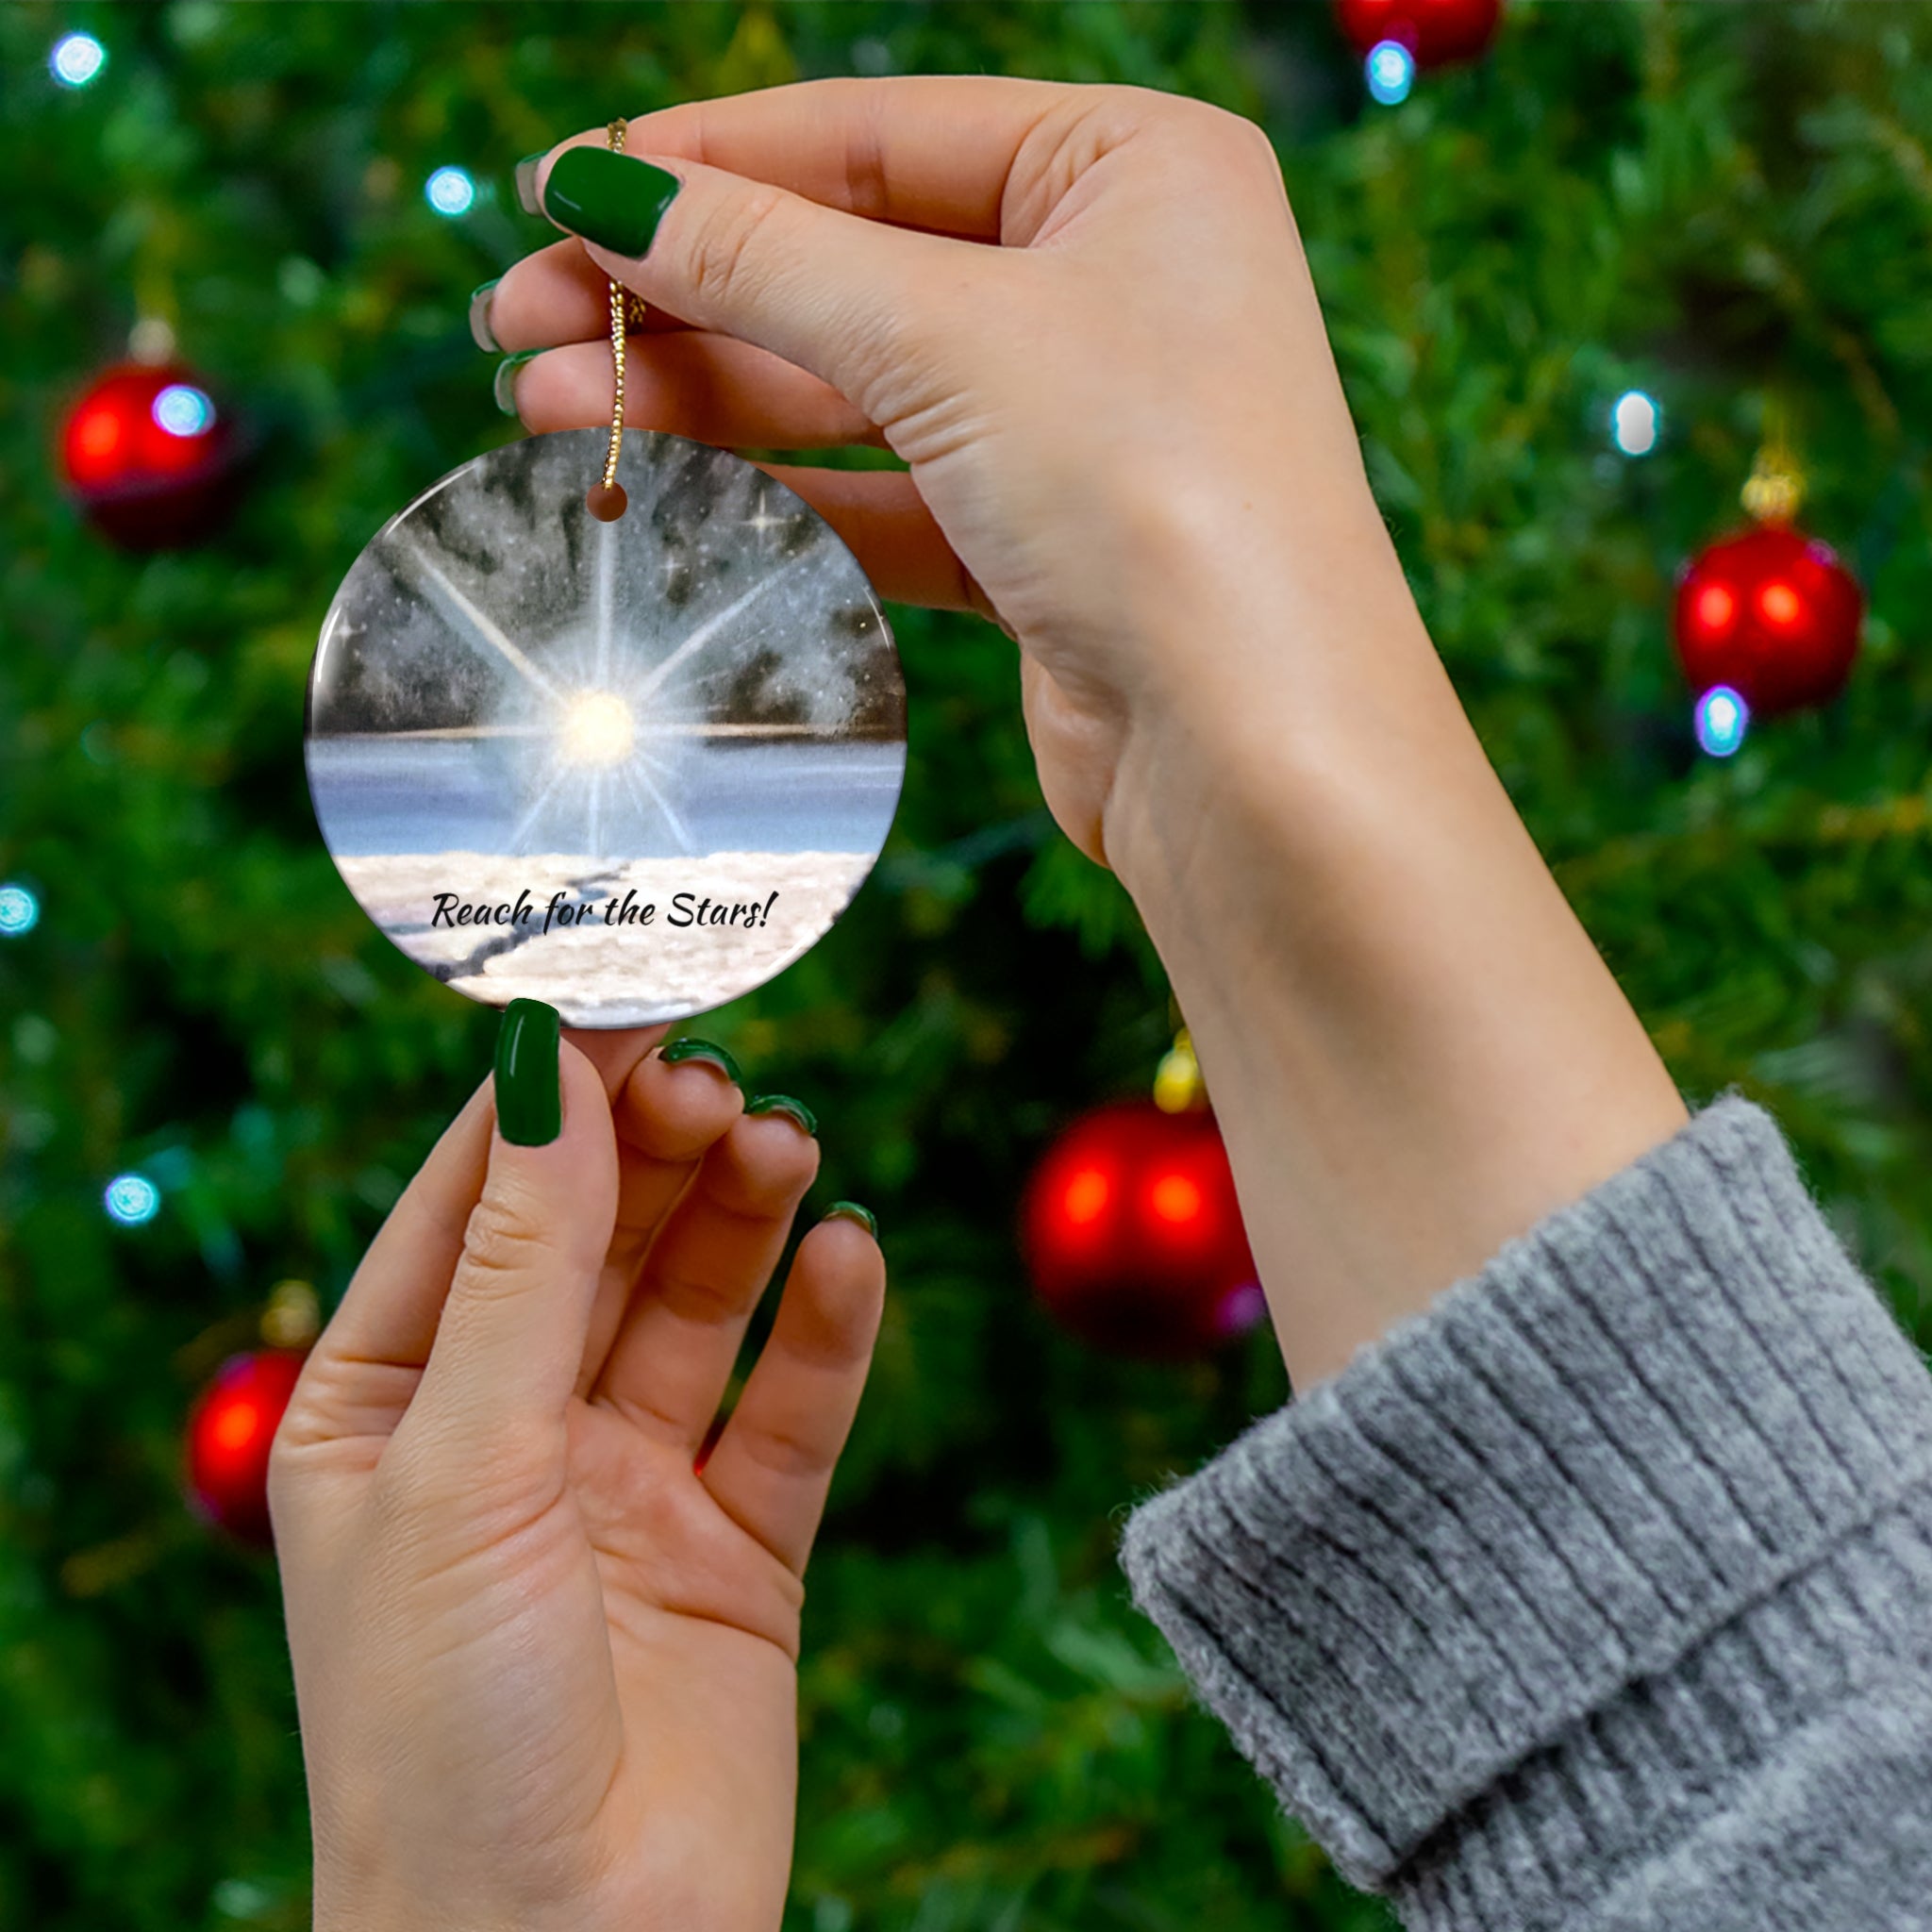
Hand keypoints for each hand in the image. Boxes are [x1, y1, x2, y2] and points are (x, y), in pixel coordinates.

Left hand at [270, 1024, 883, 1931]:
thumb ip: (523, 1264)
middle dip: (656, 1152)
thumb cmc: (444, 1730)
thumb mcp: (462, 1465)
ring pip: (698, 1305)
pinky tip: (849, 1258)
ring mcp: (627, 1487)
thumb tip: (550, 1068)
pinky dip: (825, 1330)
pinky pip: (791, 1410)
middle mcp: (508, 1432)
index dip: (550, 1096)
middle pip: (598, 1238)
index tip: (629, 994)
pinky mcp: (738, 1549)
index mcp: (387, 1405)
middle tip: (721, 1080)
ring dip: (743, 1218)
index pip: (473, 1201)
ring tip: (787, 1146)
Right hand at [483, 76, 1389, 875]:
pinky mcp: (1048, 547)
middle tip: (516, 321)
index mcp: (1135, 168)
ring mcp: (1083, 421)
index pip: (877, 134)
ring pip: (858, 387)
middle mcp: (1117, 283)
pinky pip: (887, 496)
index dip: (705, 162)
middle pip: (853, 261)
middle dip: (681, 293)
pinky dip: (779, 493)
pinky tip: (659, 488)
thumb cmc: (1155, 495)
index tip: (557, 190)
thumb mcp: (946, 336)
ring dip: (705, 397)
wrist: (1256, 751)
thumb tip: (603, 190)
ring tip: (543, 407)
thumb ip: (765, 259)